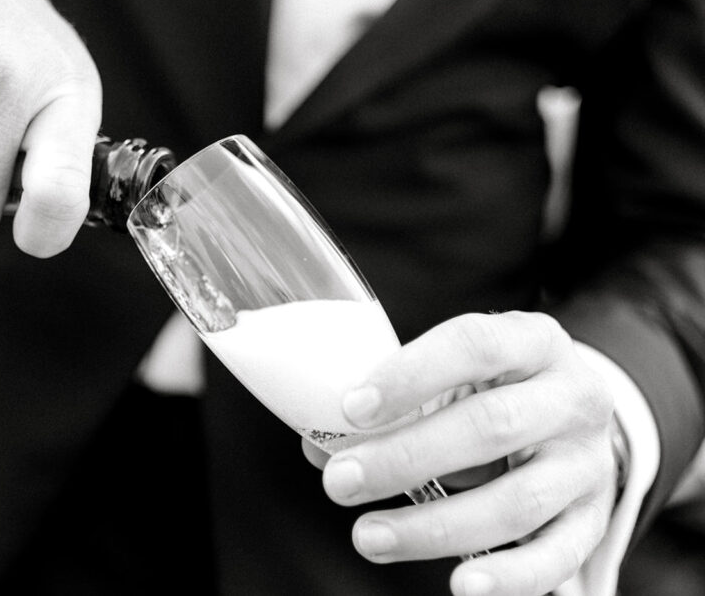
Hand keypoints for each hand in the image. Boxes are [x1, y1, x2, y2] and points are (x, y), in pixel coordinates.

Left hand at [304, 311, 618, 595]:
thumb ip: (392, 403)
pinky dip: (508, 577)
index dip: (410, 375)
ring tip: (369, 536)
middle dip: (406, 458)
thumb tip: (321, 447)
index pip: (474, 344)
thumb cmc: (493, 388)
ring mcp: (587, 462)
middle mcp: (572, 397)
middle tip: (340, 481)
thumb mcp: (452, 374)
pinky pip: (555, 556)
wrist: (570, 415)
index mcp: (533, 341)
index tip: (352, 409)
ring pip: (517, 501)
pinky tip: (461, 585)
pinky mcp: (591, 519)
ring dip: (434, 526)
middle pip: (491, 427)